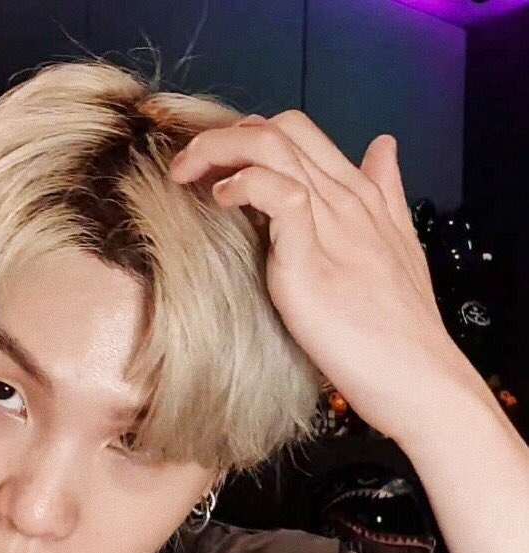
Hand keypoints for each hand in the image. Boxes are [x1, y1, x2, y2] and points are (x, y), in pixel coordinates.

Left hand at [167, 110, 464, 442]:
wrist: (416, 374)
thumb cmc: (400, 325)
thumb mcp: (398, 245)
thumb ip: (385, 195)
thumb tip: (383, 147)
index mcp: (360, 196)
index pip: (299, 133)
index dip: (249, 136)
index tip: (216, 164)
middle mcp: (345, 199)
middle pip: (280, 129)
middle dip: (222, 136)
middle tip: (187, 166)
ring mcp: (331, 223)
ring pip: (272, 148)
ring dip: (217, 150)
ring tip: (186, 176)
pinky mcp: (312, 256)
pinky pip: (277, 193)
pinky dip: (242, 185)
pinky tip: (220, 200)